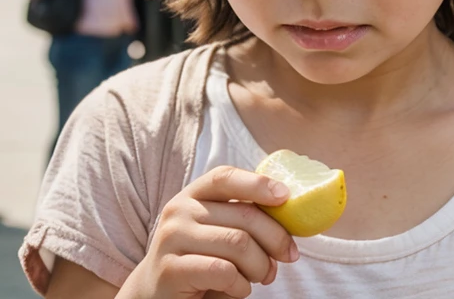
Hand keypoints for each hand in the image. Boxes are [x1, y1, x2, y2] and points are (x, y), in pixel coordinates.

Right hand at [118, 166, 298, 298]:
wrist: (153, 295)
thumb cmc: (198, 260)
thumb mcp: (216, 230)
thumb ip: (241, 216)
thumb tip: (288, 211)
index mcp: (193, 194)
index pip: (226, 177)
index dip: (258, 183)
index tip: (285, 196)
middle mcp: (179, 210)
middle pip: (244, 215)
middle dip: (275, 238)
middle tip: (288, 256)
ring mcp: (172, 239)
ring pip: (238, 243)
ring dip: (261, 265)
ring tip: (263, 276)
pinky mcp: (171, 270)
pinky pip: (223, 271)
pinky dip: (241, 284)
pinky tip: (240, 288)